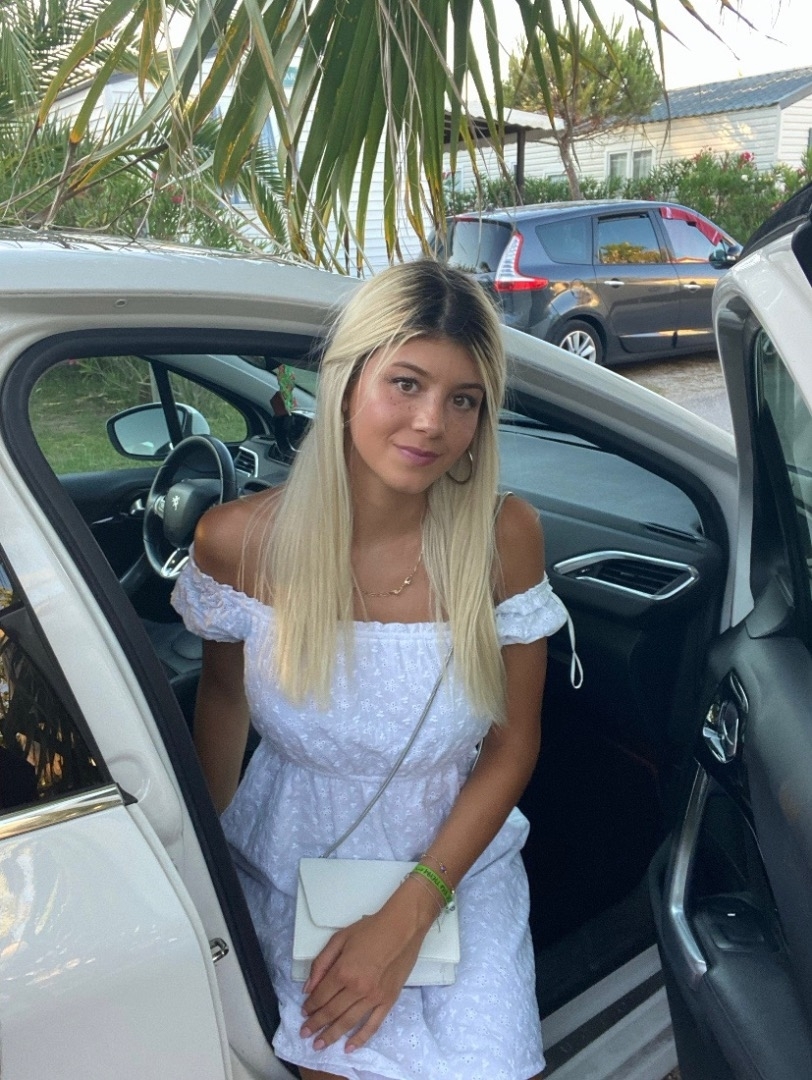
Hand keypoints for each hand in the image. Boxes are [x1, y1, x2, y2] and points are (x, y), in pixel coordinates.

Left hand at [299, 878, 437, 1052]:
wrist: (402, 927)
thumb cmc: (370, 929)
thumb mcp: (340, 938)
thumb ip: (321, 963)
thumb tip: (308, 987)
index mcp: (343, 971)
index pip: (321, 996)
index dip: (310, 1006)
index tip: (304, 1012)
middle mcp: (357, 988)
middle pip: (331, 1012)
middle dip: (316, 1024)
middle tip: (305, 1034)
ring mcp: (374, 997)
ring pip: (348, 1022)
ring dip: (332, 1035)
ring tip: (319, 1045)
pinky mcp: (388, 1000)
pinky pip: (373, 1025)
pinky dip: (360, 1039)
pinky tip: (349, 1047)